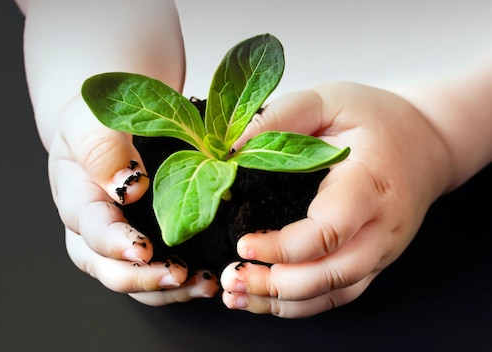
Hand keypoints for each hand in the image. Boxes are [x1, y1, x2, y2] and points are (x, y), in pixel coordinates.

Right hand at [52, 98, 218, 304]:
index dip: (114, 244)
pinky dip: (181, 282)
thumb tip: (127, 189)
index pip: (89, 228)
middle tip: (178, 275)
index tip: (144, 249)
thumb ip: (101, 148)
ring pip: (133, 279)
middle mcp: (90, 226)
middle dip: (141, 278)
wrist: (111, 117)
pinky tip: (208, 279)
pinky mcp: (143, 243)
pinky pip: (156, 271)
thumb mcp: (92, 118)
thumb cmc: (97, 116)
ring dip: (167, 289)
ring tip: (203, 284)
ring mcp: (116, 239)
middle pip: (105, 268)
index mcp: (75, 195)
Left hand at [220, 82, 450, 316]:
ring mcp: (380, 250)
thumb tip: (231, 148)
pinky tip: (263, 299)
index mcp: (370, 183)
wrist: (424, 143)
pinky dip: (299, 305)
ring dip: (283, 303)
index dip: (284, 247)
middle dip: (277, 286)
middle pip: (333, 274)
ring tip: (236, 296)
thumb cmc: (374, 120)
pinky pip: (337, 295)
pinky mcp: (372, 262)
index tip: (243, 246)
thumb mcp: (329, 100)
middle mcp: (381, 227)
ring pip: (334, 293)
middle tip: (231, 279)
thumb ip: (281, 117)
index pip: (330, 229)